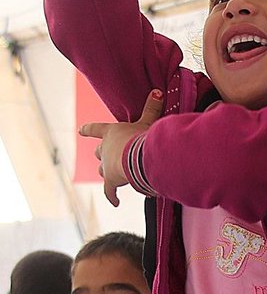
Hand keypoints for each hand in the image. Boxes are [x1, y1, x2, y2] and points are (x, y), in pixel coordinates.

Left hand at [79, 90, 162, 206]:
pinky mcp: (111, 181)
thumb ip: (152, 108)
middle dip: (102, 154)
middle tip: (108, 157)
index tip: (81, 130)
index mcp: (111, 133)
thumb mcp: (148, 121)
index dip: (89, 130)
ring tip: (114, 177)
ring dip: (107, 172)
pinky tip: (115, 203)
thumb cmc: (142, 137)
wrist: (139, 157)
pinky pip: (110, 192)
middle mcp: (105, 149)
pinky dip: (112, 196)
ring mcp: (107, 165)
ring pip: (102, 170)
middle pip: (98, 152)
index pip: (95, 129)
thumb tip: (158, 91)